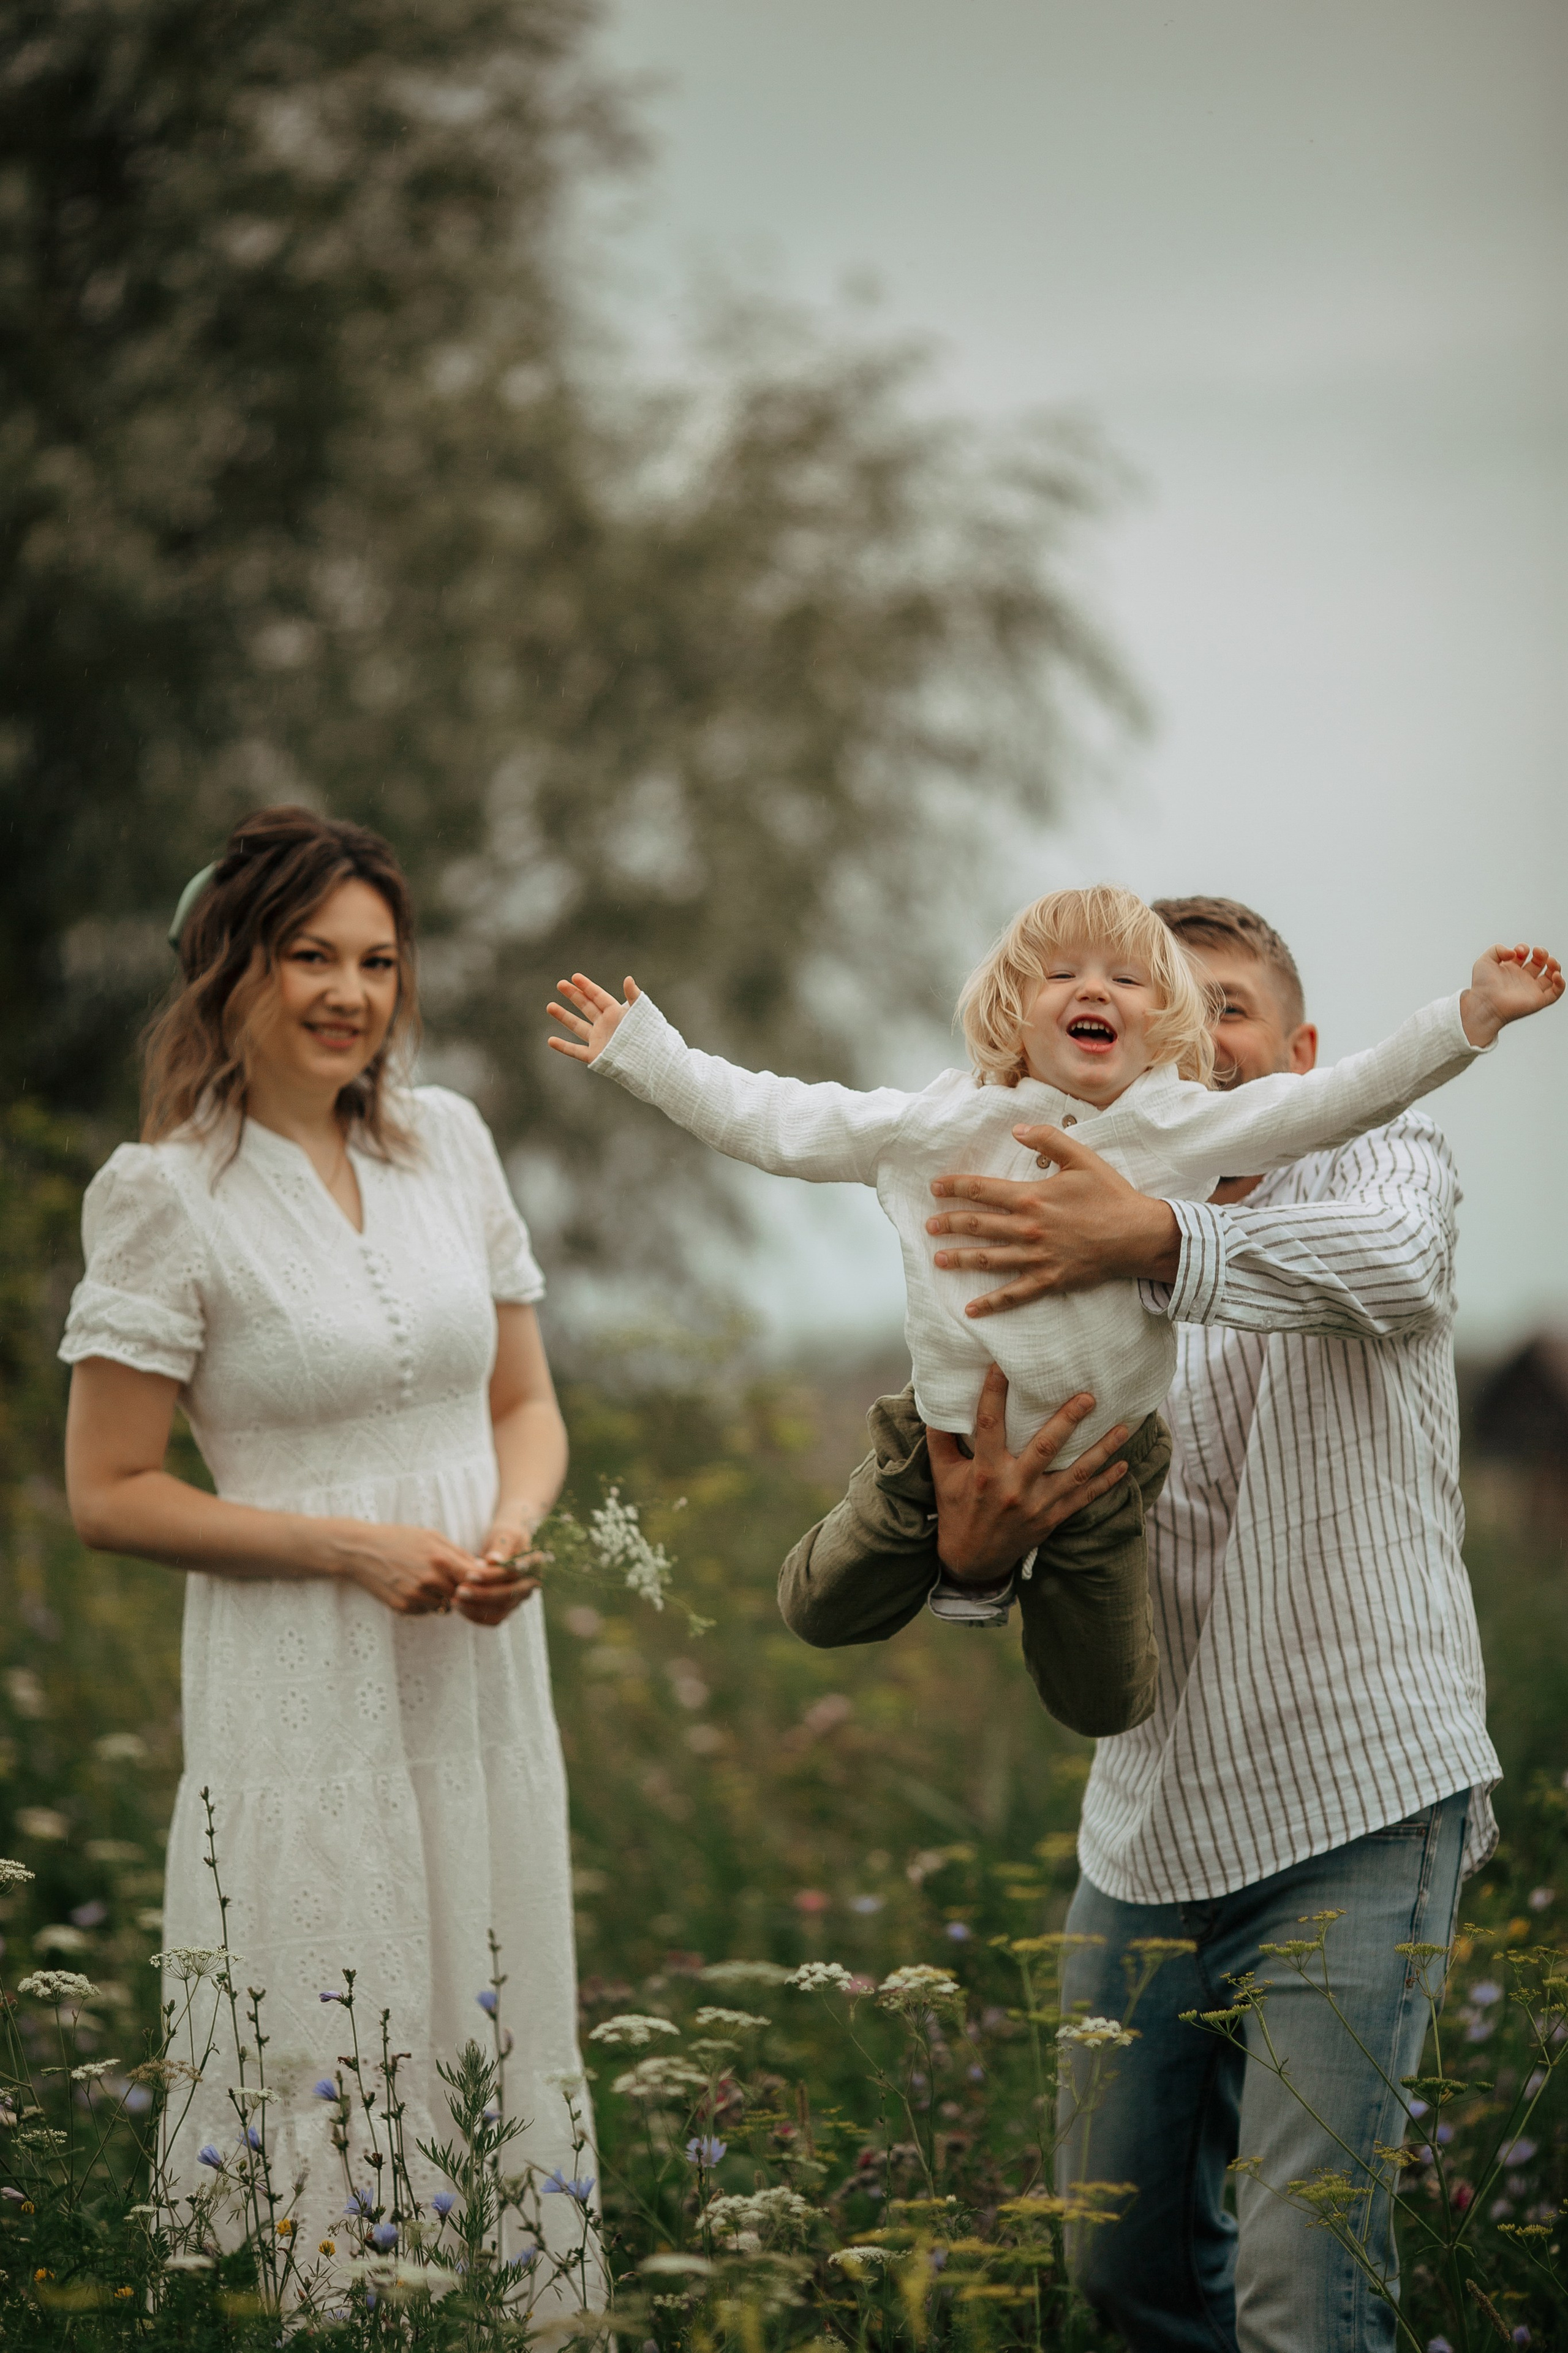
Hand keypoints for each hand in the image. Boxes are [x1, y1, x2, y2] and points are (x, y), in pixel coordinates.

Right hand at [321, 1520, 479, 1615]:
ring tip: (427, 1580)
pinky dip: (426, 1603)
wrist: (362, 1551)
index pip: (474, 1579)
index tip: (478, 1579)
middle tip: (451, 1579)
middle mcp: (429, 1580)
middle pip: (462, 1596)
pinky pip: (427, 1611)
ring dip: (443, 1598)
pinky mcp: (403, 1607)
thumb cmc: (400, 1539)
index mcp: (440, 1559)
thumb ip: (458, 1554)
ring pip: (445, 1607)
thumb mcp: (432, 1537)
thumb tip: (483, 1569)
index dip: (480, 1581)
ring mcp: (416, 1596)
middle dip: (462, 1591)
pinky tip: (413, 1587)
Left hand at [453, 1519, 542, 1627]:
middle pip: (508, 1596)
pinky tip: (460, 1608)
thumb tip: (493, 1560)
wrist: (507, 1544)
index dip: (491, 1577)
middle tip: (459, 1591)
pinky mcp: (509, 1607)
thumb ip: (500, 1547)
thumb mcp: (504, 1535)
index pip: (513, 1574)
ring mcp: (520, 1598)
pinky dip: (476, 1616)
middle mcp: (530, 1584)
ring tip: (455, 1600)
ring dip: (476, 1609)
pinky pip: (494, 1618)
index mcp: (534, 1564)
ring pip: (501, 1610)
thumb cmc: (505, 1536)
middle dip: (482, 1595)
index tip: (469, 1575)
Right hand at [547, 973, 640, 1063]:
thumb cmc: (647, 1036)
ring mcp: (599, 1040)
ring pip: (577, 1026)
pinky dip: (563, 1047)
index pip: (598, 996)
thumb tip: (628, 978)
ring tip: (550, 1006)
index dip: (587, 986)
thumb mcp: (641, 1013)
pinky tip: (550, 1040)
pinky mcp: (595, 1055)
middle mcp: (605, 1025)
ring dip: (564, 1016)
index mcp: (616, 1013)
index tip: (574, 977)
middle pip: (586, 1007)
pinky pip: (575, 1051)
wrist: (649, 1061)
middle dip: (573, 995)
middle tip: (560, 984)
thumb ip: (634, 996)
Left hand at [926, 1126, 1180, 1316]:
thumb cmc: (1110, 1195)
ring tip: (938, 1259)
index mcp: (1032, 1197)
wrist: (1138, 1235)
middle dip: (949, 1224)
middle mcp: (1028, 1228)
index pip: (982, 1190)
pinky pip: (1014, 1294)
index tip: (936, 1188)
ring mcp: (1037, 1257)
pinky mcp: (1048, 1280)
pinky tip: (971, 1309)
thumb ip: (1048, 1139)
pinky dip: (991, 1303)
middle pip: (978, 1226)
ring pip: (989, 1259)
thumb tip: (1017, 1129)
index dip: (955, 1188)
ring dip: (960, 1259)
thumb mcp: (1082, 1158)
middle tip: (928, 1225)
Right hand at [928, 1366, 1131, 1582]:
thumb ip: (940, 1438)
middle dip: (1069, 1421)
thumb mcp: (942, 1475)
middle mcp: (1014, 1487)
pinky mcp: (1053, 1519)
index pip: (989, 1425)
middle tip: (1089, 1397)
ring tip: (1123, 1427)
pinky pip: (1085, 1498)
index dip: (994, 1393)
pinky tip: (1124, 1464)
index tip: (1003, 1365)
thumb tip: (937, 1401)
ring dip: (1102, 1450)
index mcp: (985, 1472)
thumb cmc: (957, 1509)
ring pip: (1076, 1473)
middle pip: (1045, 1448)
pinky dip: (1106, 1482)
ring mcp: (1037, 1505)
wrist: (972, 1559)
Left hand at [1460, 943, 1562, 1046]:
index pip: (1523, 955)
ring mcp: (1531, 990)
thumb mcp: (1485, 960)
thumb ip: (1497, 949)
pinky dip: (1560, 983)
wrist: (1485, 1004)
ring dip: (1554, 966)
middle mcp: (1521, 979)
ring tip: (1550, 960)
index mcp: (1510, 970)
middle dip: (1541, 954)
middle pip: (1539, 963)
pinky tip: (1555, 974)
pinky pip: (1555, 993)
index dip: (1524, 949)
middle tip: (1537, 951)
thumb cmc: (1482, 986)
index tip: (1518, 951)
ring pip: (1550, 977)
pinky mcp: (1538, 1000)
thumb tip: (1514, 952)